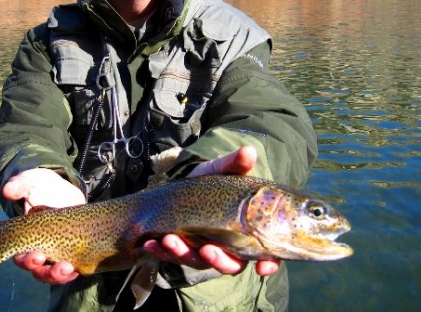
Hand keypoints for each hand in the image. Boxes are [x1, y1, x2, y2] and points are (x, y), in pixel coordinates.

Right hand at [2, 168, 85, 283]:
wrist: (62, 189)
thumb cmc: (41, 186)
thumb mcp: (31, 182)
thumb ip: (20, 185)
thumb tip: (7, 190)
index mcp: (24, 237)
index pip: (20, 256)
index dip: (27, 260)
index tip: (37, 256)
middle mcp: (37, 249)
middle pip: (38, 270)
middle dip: (46, 272)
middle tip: (59, 267)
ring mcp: (54, 252)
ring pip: (53, 273)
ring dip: (60, 276)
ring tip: (70, 270)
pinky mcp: (70, 250)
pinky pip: (70, 269)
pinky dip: (73, 272)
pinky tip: (79, 270)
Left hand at [143, 146, 279, 276]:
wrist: (179, 185)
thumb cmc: (209, 180)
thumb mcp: (220, 170)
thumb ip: (235, 164)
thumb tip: (249, 152)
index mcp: (246, 232)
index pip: (265, 255)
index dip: (269, 264)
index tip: (263, 269)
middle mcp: (227, 247)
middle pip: (230, 265)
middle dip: (219, 261)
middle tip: (207, 250)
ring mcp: (203, 252)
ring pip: (198, 262)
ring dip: (183, 255)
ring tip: (170, 240)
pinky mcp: (181, 251)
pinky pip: (172, 257)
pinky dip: (162, 252)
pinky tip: (151, 243)